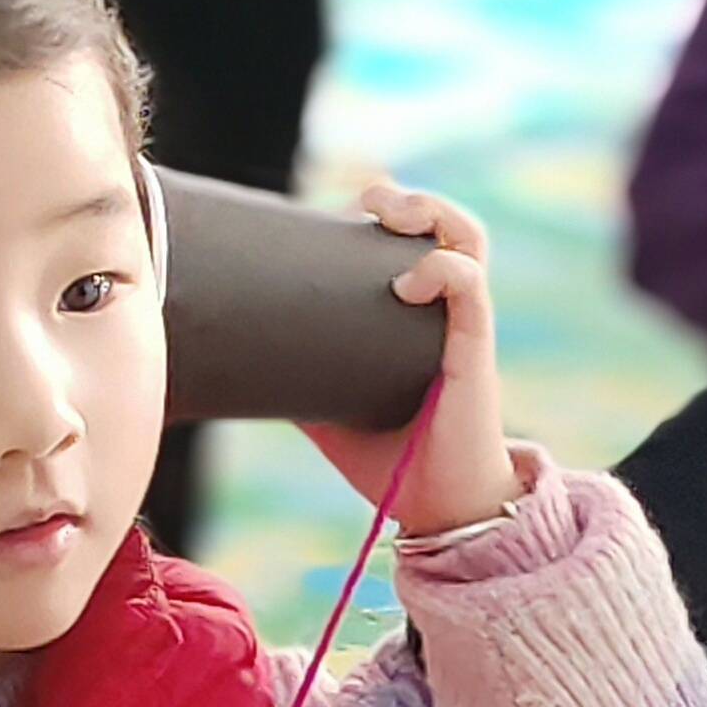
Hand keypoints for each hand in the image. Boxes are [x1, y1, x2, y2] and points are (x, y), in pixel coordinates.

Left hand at [298, 181, 516, 538]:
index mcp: (425, 321)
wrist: (441, 510)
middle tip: (366, 195)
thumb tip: (232, 367)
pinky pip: (471, 289)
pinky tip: (404, 283)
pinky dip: (440, 272)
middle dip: (413, 199)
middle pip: (451, 229)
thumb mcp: (331, 411)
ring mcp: (465, 329)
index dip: (395, 213)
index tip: (347, 204)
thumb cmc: (395, 462)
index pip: (421, 246)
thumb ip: (297, 381)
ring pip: (469, 243)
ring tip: (386, 210)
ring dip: (433, 213)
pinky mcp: (474, 352)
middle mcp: (449, 315)